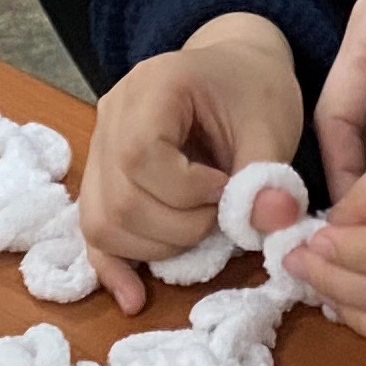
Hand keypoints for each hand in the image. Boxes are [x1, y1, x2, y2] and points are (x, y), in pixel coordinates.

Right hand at [77, 14, 305, 313]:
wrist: (234, 68)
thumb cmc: (253, 90)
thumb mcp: (273, 124)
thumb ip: (269, 176)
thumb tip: (272, 223)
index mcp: (151, 87)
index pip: (140, 156)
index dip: (185, 191)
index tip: (226, 189)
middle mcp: (111, 115)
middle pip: (119, 198)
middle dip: (177, 227)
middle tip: (220, 215)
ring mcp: (99, 148)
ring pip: (102, 222)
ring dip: (155, 247)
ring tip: (199, 228)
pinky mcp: (102, 179)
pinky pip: (93, 230)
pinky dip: (114, 267)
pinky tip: (134, 297)